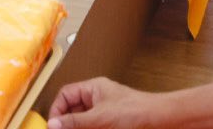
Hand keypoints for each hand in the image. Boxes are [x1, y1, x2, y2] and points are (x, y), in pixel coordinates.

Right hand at [49, 77, 165, 128]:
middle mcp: (97, 99)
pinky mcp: (110, 124)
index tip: (53, 126)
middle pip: (72, 110)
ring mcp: (104, 112)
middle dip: (66, 122)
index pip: (66, 94)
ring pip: (83, 121)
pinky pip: (93, 126)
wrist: (159, 120)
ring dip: (77, 126)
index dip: (57, 109)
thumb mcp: (100, 117)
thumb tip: (53, 124)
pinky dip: (88, 128)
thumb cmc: (136, 111)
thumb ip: (76, 121)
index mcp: (93, 88)